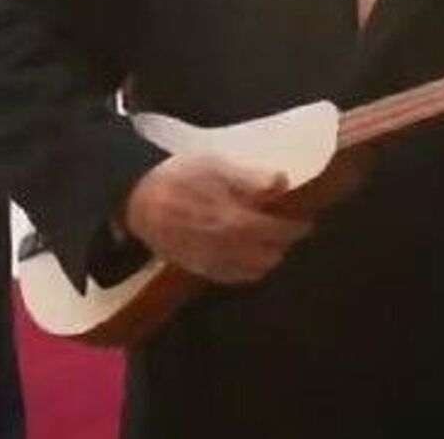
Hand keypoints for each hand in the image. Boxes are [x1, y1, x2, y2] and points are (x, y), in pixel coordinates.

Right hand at [121, 153, 311, 284]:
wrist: (137, 198)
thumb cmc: (179, 175)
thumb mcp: (216, 165)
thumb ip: (250, 179)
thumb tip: (283, 183)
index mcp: (234, 220)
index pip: (277, 232)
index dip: (295, 229)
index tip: (305, 224)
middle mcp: (226, 247)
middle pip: (268, 256)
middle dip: (282, 245)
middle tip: (288, 231)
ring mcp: (211, 261)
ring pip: (252, 272)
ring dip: (266, 260)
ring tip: (269, 245)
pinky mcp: (196, 268)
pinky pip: (230, 278)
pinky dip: (245, 272)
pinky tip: (246, 259)